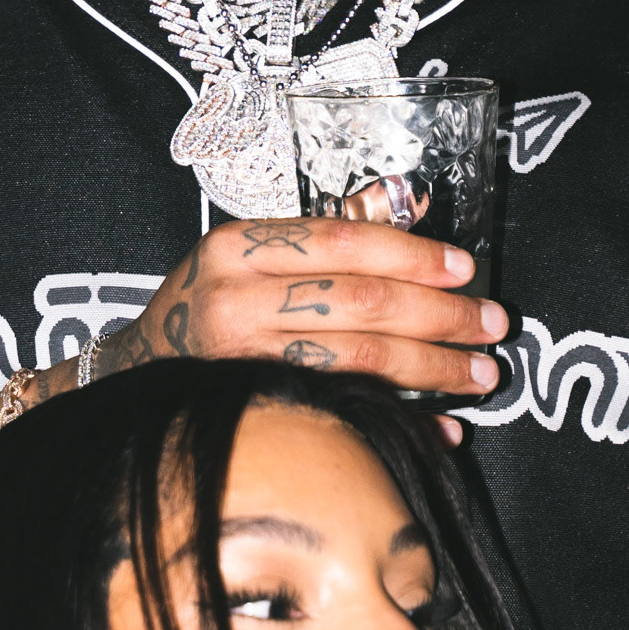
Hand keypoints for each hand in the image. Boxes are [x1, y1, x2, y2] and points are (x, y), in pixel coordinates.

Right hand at [96, 216, 506, 406]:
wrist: (136, 380)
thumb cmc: (211, 305)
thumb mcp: (253, 253)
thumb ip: (328, 231)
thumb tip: (410, 202)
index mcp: (236, 247)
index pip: (339, 241)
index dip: (411, 254)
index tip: (465, 269)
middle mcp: (232, 303)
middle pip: (357, 304)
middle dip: (438, 315)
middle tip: (492, 325)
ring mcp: (240, 367)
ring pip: (356, 364)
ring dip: (432, 370)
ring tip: (481, 373)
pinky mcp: (255, 417)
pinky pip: (344, 418)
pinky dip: (400, 424)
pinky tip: (441, 428)